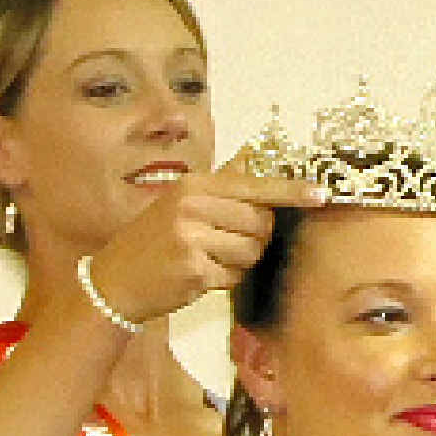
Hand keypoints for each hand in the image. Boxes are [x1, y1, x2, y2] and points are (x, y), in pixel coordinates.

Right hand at [85, 153, 327, 323]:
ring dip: (241, 261)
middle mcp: (192, 207)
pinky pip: (234, 276)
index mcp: (194, 186)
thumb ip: (221, 183)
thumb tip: (252, 155)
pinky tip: (201, 276)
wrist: (115, 280)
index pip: (254, 186)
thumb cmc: (153, 241)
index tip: (319, 194)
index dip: (290, 192)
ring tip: (212, 259)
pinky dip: (225, 279)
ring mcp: (192, 238)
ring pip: (251, 251)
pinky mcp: (194, 270)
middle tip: (229, 243)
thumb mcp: (180, 202)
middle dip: (256, 238)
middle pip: (260, 222)